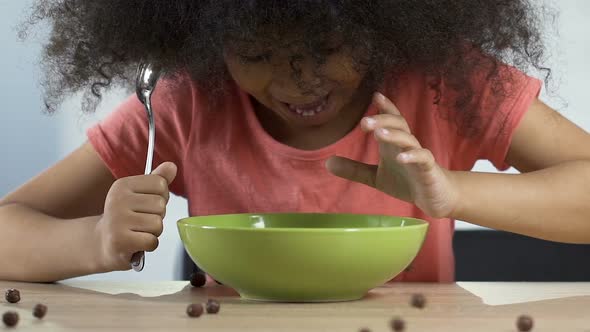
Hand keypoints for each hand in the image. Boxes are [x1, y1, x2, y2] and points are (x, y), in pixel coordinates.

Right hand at [95, 162, 176, 270]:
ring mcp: (117, 220)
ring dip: (153, 233)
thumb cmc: (126, 218)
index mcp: (123, 185)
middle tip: (140, 222)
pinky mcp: (120, 241)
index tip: (146, 205)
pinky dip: (148, 246)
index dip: (160, 197)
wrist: (102, 243)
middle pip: (160, 205)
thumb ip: (157, 180)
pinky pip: (152, 241)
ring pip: (157, 224)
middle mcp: (117, 200)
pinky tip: (136, 244)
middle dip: (157, 217)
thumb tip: (172, 166)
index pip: (160, 184)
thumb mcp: (139, 195)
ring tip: (138, 232)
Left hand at [326, 93, 458, 217]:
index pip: (391, 120)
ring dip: (394, 135)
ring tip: (378, 133)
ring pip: (409, 139)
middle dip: (383, 120)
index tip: (375, 95)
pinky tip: (400, 157)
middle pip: (399, 125)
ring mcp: (419, 156)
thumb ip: (354, 169)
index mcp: (394, 143)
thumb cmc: (406, 181)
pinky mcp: (428, 170)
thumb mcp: (375, 177)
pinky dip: (412, 156)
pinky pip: (423, 159)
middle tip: (364, 122)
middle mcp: (407, 145)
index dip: (385, 107)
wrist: (435, 197)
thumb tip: (327, 163)